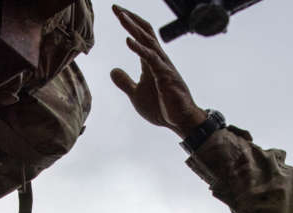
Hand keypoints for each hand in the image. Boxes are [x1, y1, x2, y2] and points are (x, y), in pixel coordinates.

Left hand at [110, 5, 206, 136]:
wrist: (181, 121)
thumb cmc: (162, 107)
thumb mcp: (136, 95)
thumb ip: (125, 82)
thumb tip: (112, 70)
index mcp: (152, 60)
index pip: (142, 34)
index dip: (130, 21)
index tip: (117, 11)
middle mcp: (159, 58)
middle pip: (145, 31)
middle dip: (130, 18)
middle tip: (115, 7)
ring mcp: (163, 66)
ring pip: (148, 41)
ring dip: (133, 28)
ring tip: (121, 16)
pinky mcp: (165, 77)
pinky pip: (151, 59)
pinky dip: (139, 49)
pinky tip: (128, 40)